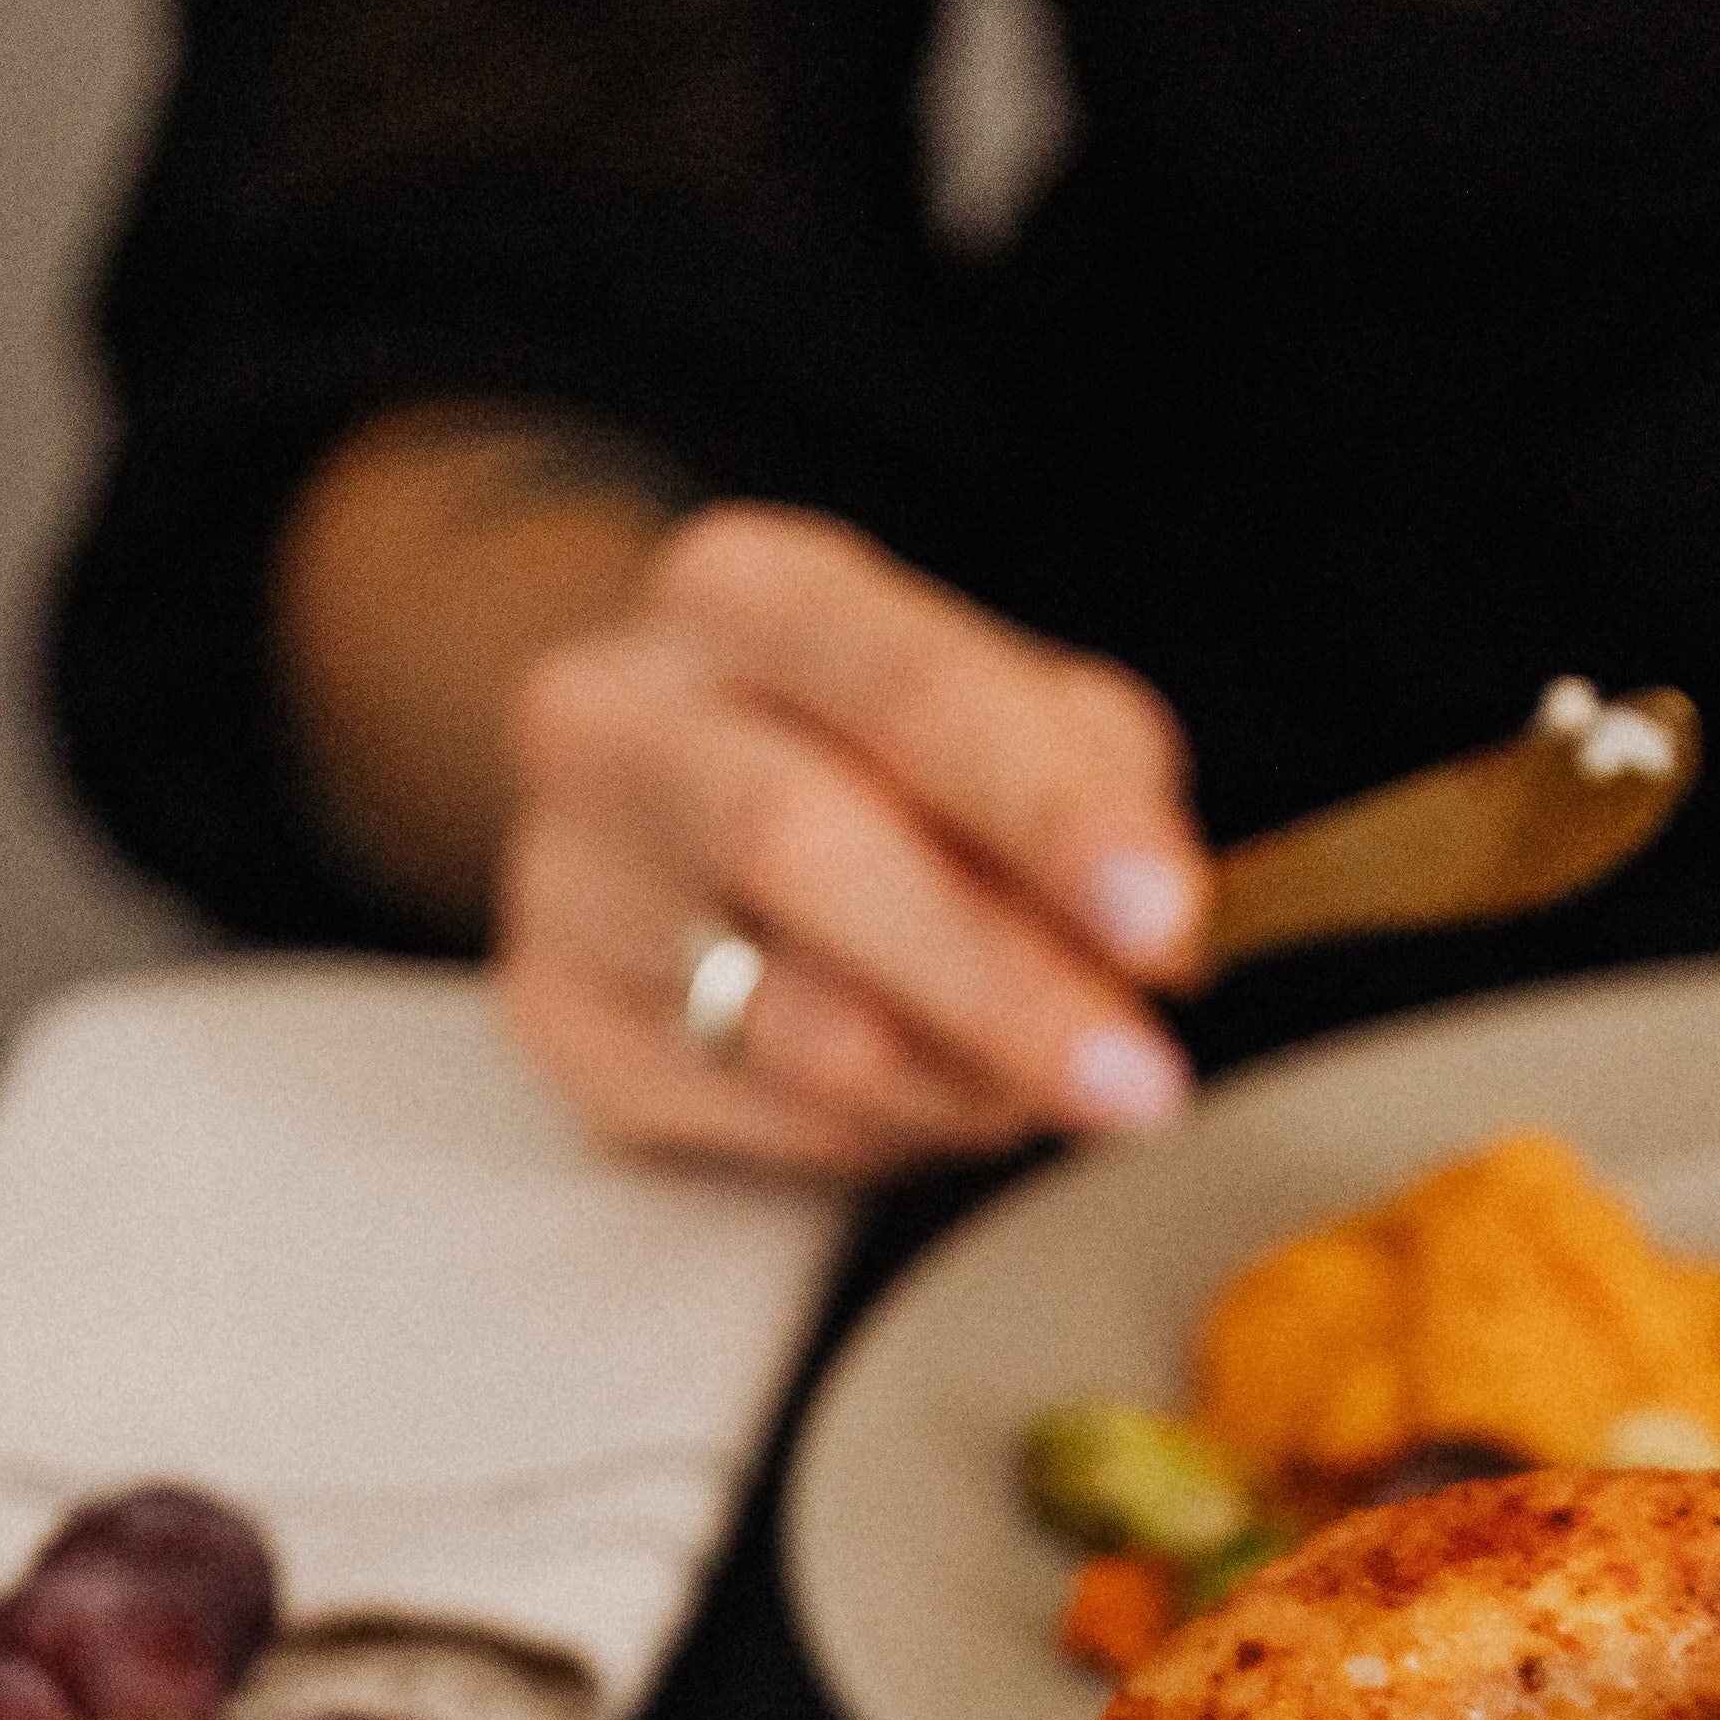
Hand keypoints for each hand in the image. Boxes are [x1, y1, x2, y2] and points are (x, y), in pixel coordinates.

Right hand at [488, 506, 1207, 1178]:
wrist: (648, 793)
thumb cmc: (866, 748)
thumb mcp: (999, 709)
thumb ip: (1093, 784)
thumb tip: (1156, 932)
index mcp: (746, 590)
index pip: (909, 690)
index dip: (1048, 811)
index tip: (1164, 920)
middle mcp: (616, 711)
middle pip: (800, 842)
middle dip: (997, 980)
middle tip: (1136, 1081)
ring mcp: (565, 870)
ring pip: (782, 1015)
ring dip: (963, 1079)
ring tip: (1053, 1086)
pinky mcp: (556, 1015)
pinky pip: (752, 1112)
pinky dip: (881, 1129)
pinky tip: (926, 1095)